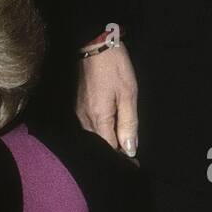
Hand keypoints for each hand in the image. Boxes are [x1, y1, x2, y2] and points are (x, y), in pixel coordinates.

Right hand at [75, 40, 138, 158]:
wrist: (94, 46)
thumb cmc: (114, 67)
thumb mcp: (128, 94)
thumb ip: (129, 123)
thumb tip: (129, 149)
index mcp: (98, 119)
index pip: (110, 149)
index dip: (122, 158)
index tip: (133, 165)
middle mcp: (84, 121)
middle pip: (100, 145)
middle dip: (114, 154)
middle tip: (130, 160)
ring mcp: (78, 115)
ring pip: (94, 138)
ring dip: (107, 144)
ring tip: (121, 148)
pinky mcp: (77, 108)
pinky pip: (89, 128)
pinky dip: (101, 134)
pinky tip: (110, 132)